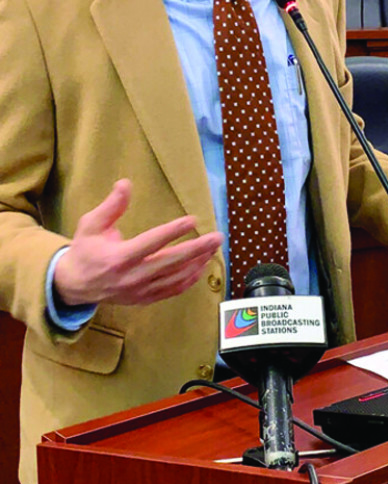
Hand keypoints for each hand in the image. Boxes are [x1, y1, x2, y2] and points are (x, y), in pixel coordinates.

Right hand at [53, 179, 223, 306]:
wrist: (74, 285)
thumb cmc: (85, 250)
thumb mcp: (90, 225)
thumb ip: (110, 206)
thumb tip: (125, 184)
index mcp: (118, 257)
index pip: (152, 242)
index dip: (173, 231)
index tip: (192, 220)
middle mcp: (132, 276)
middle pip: (171, 262)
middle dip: (197, 249)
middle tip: (218, 237)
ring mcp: (140, 290)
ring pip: (176, 278)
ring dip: (198, 263)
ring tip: (213, 248)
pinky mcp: (145, 299)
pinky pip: (173, 290)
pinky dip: (190, 279)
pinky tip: (201, 267)